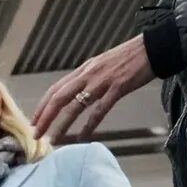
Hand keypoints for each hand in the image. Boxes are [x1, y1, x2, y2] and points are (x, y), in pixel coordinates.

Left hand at [32, 35, 153, 141]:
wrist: (153, 47)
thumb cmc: (129, 58)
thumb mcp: (102, 65)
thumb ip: (87, 78)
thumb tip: (74, 94)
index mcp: (84, 69)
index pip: (56, 89)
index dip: (42, 106)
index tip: (33, 121)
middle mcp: (89, 74)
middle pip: (59, 97)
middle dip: (45, 117)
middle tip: (36, 134)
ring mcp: (103, 81)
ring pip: (75, 106)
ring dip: (62, 125)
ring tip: (53, 139)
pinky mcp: (118, 88)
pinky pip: (100, 110)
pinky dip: (89, 125)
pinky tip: (82, 137)